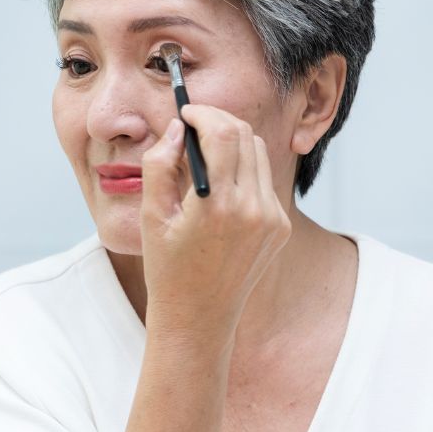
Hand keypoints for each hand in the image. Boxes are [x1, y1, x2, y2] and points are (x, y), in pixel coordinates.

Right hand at [139, 105, 292, 343]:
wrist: (199, 317)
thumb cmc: (168, 269)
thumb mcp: (152, 217)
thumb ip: (160, 165)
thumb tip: (176, 129)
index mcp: (218, 206)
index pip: (223, 134)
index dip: (203, 114)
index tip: (185, 114)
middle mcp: (253, 210)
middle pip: (245, 136)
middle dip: (217, 122)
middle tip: (192, 127)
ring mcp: (272, 219)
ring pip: (258, 153)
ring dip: (232, 143)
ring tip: (204, 157)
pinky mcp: (280, 227)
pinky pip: (263, 181)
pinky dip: (242, 171)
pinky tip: (220, 188)